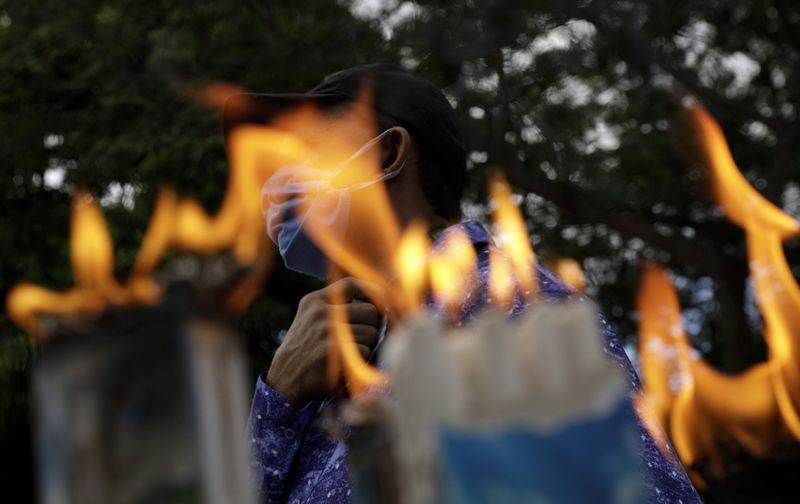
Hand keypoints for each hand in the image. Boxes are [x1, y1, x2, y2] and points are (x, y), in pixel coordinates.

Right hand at [266, 277, 380, 409]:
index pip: (352, 284)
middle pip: (370, 311)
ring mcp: (327, 330)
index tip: (380, 304)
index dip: (372, 292)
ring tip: (352, 353)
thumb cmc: (306, 348)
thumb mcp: (312, 318)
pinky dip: (362, 360)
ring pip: (372, 333)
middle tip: (362, 338)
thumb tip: (379, 299)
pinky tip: (348, 364)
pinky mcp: (334, 351)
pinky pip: (366, 351)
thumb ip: (337, 306)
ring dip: (368, 345)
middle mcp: (321, 311)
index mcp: (315, 300)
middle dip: (372, 326)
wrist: (285, 378)